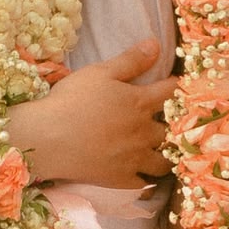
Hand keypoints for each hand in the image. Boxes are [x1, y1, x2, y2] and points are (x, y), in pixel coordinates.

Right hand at [6, 39, 176, 188]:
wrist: (49, 138)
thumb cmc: (72, 100)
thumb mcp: (100, 72)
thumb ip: (131, 60)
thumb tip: (157, 45)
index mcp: (140, 103)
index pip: (171, 92)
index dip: (177, 87)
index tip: (179, 86)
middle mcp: (144, 132)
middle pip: (172, 130)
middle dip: (174, 126)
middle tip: (174, 124)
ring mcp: (134, 159)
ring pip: (164, 161)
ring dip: (167, 156)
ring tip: (164, 152)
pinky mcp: (121, 179)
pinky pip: (144, 183)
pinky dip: (147, 180)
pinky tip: (145, 176)